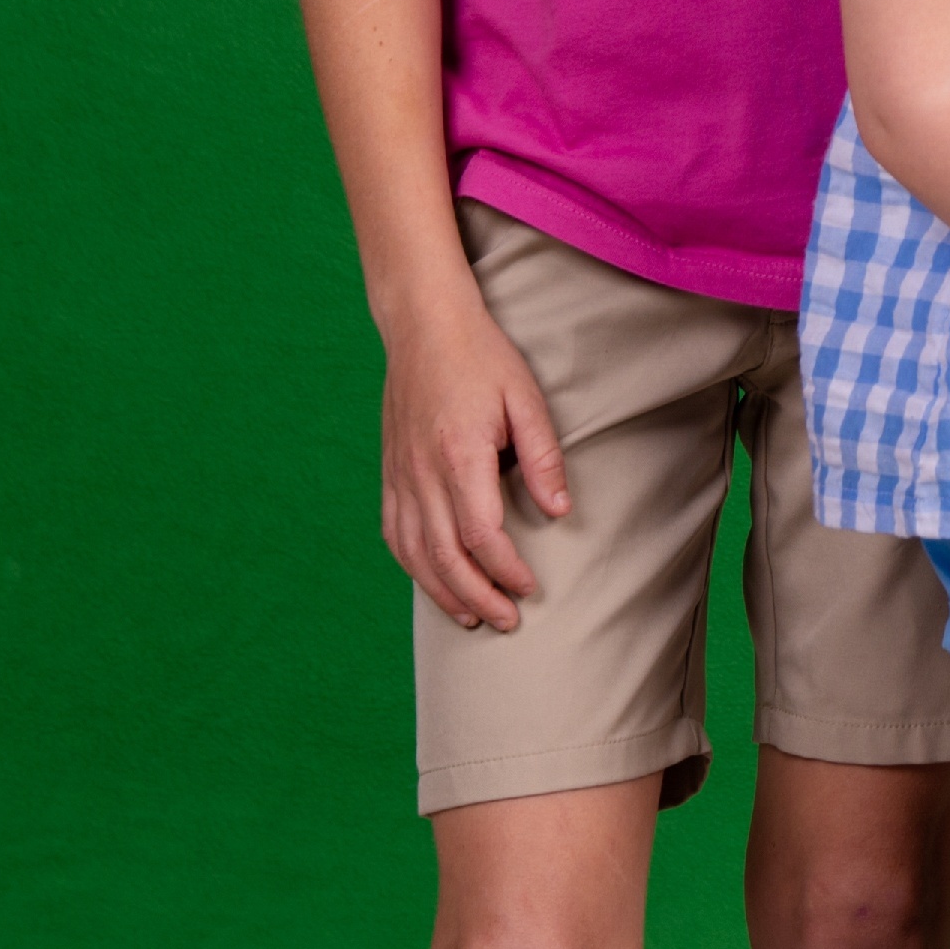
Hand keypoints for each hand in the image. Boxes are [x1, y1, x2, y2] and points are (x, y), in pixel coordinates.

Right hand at [378, 288, 570, 631]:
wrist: (424, 327)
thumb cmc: (482, 359)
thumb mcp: (525, 397)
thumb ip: (543, 456)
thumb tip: (560, 511)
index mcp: (459, 454)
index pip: (480, 533)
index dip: (506, 569)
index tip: (530, 588)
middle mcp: (422, 472)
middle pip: (444, 555)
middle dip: (478, 597)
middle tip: (507, 621)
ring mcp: (399, 475)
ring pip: (414, 552)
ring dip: (443, 592)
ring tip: (472, 618)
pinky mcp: (389, 473)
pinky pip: (394, 533)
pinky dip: (413, 566)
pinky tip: (434, 582)